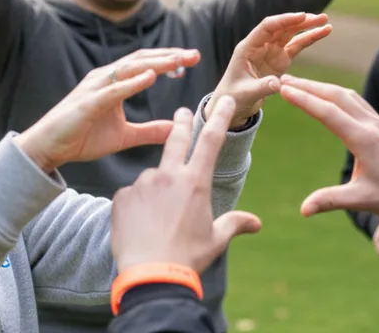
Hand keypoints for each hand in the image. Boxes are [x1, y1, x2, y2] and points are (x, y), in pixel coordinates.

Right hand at [16, 48, 200, 170]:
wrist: (48, 148)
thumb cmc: (82, 138)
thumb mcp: (124, 136)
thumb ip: (149, 131)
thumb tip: (175, 130)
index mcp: (114, 82)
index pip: (146, 64)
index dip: (169, 60)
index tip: (193, 59)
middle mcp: (105, 78)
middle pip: (142, 60)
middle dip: (169, 56)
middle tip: (194, 54)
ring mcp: (95, 88)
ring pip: (130, 69)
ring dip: (156, 63)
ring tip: (178, 61)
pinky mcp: (88, 102)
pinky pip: (113, 89)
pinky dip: (133, 82)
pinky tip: (151, 77)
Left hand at [111, 96, 261, 272]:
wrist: (150, 275)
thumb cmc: (187, 257)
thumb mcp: (216, 240)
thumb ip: (235, 224)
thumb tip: (256, 224)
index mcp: (195, 182)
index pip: (211, 141)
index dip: (219, 118)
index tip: (223, 102)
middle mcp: (168, 175)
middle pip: (176, 140)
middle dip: (181, 123)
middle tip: (182, 112)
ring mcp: (142, 184)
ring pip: (153, 178)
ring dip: (157, 189)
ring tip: (158, 220)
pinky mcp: (121, 196)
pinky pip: (132, 195)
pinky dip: (137, 204)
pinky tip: (141, 225)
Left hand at [205, 12, 330, 127]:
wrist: (234, 105)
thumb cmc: (233, 97)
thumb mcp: (245, 94)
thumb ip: (262, 87)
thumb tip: (278, 84)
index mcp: (247, 48)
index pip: (267, 27)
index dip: (284, 20)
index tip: (301, 17)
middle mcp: (260, 45)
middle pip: (282, 27)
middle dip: (300, 21)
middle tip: (319, 18)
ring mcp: (271, 51)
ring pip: (291, 34)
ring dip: (307, 27)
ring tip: (325, 21)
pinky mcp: (280, 60)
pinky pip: (297, 46)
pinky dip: (309, 39)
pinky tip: (323, 32)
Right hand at [277, 74, 378, 241]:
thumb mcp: (363, 201)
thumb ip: (330, 201)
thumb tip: (303, 210)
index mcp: (364, 139)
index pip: (327, 112)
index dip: (303, 99)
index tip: (283, 88)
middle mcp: (371, 125)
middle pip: (335, 96)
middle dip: (308, 86)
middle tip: (283, 80)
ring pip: (347, 96)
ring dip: (322, 87)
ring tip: (300, 85)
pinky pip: (357, 102)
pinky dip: (337, 95)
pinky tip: (330, 97)